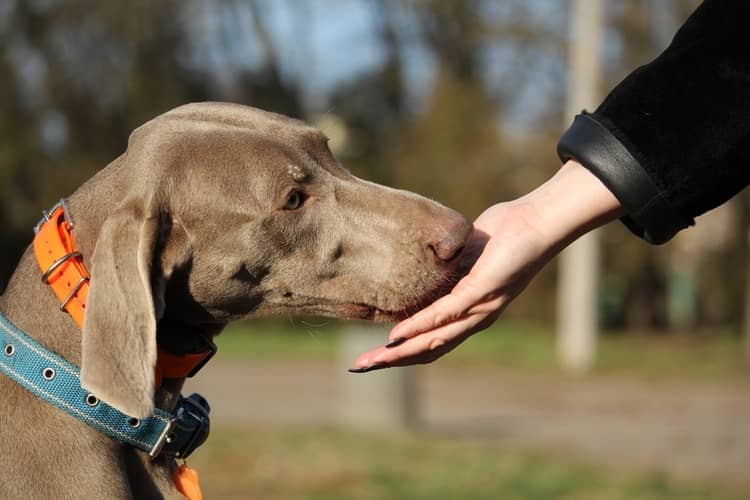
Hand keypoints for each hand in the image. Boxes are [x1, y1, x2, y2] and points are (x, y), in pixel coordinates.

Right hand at [350, 160, 622, 370]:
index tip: (373, 357)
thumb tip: (423, 264)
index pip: (433, 340)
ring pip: (434, 340)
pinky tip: (396, 335)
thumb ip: (446, 269)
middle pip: (429, 349)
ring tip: (373, 360)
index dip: (403, 352)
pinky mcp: (481, 292)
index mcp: (470, 311)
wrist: (537, 222)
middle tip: (359, 369)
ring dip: (400, 352)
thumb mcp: (465, 256)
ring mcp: (479, 308)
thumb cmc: (503, 235)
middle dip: (392, 360)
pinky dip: (418, 327)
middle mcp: (475, 318)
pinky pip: (444, 315)